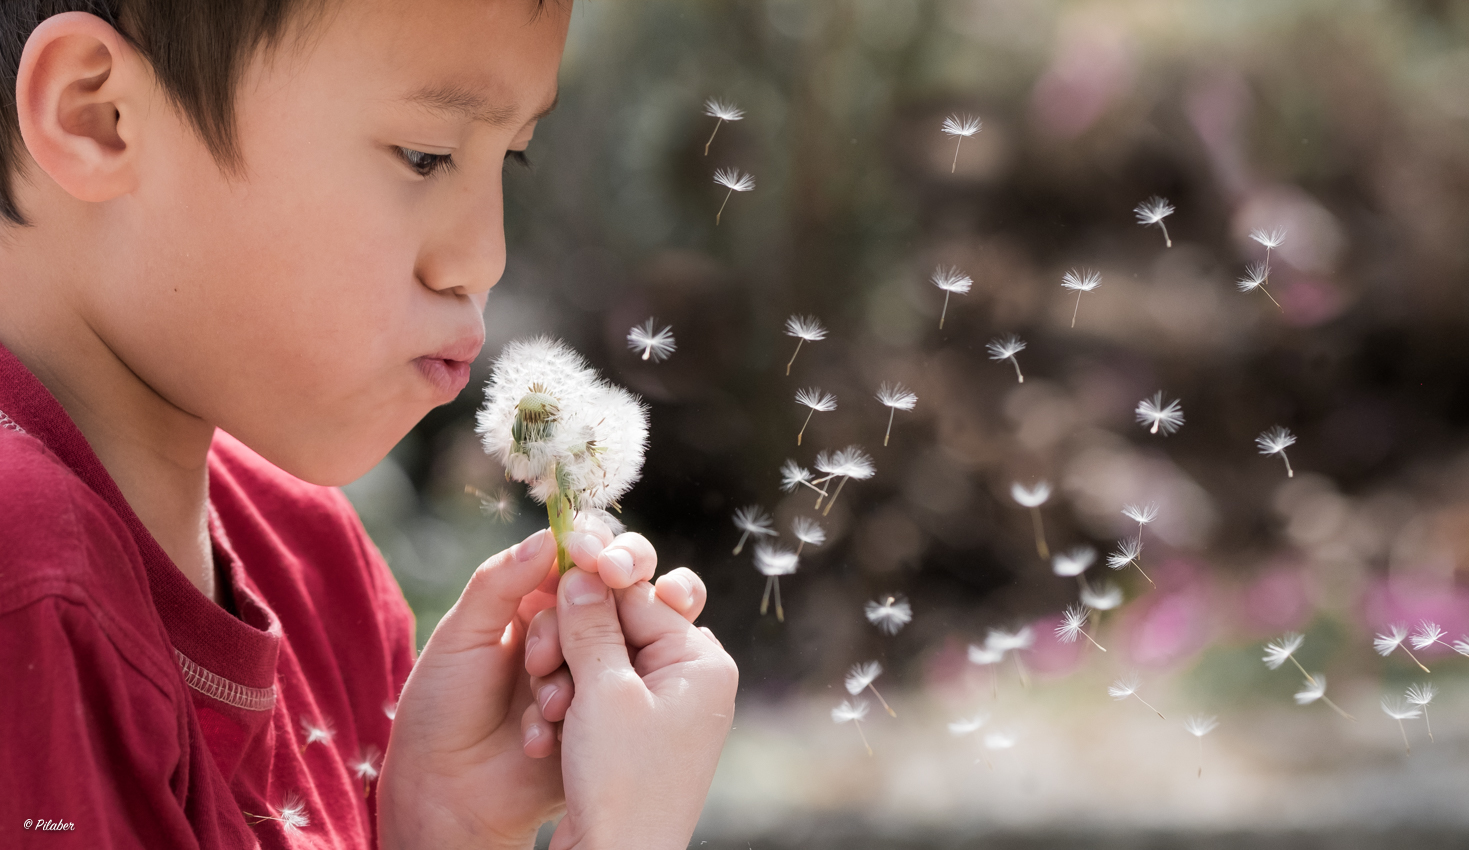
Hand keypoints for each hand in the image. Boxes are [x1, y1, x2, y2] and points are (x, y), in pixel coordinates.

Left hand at [376, 515, 711, 849]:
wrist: (448, 793)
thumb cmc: (442, 709)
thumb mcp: (462, 635)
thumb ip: (501, 582)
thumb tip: (551, 535)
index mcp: (536, 601)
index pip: (582, 556)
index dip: (598, 548)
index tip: (598, 556)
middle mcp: (573, 631)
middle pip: (619, 591)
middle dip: (613, 594)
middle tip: (601, 603)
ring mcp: (595, 673)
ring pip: (624, 642)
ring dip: (583, 666)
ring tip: (541, 702)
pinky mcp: (608, 715)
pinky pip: (621, 695)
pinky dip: (581, 712)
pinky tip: (539, 737)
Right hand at [520, 520, 710, 757]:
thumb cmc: (623, 782)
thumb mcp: (603, 693)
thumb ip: (590, 624)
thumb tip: (581, 570)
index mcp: (699, 659)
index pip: (639, 595)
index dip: (593, 581)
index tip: (559, 560)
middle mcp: (687, 676)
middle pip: (619, 624)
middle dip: (573, 642)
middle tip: (542, 658)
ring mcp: (661, 705)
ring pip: (597, 661)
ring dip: (561, 681)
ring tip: (547, 717)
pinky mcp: (631, 732)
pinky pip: (592, 697)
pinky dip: (565, 709)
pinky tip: (544, 737)